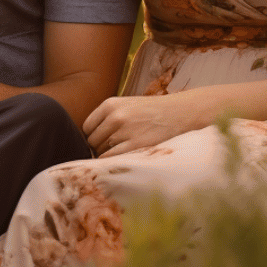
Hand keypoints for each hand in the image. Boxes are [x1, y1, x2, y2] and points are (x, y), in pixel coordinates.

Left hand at [84, 93, 209, 157]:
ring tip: (122, 153)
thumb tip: (89, 140)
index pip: (87, 127)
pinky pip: (113, 159)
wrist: (179, 113)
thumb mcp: (127, 105)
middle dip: (100, 148)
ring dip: (108, 156)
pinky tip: (124, 160)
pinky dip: (114, 162)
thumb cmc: (151, 111)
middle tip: (113, 149)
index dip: (92, 137)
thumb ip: (108, 118)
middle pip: (93, 141)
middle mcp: (115, 116)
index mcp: (110, 104)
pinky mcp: (136, 145)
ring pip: (102, 152)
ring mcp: (125, 131)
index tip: (101, 141)